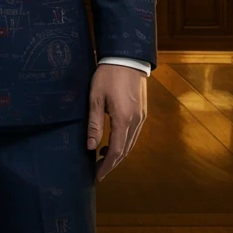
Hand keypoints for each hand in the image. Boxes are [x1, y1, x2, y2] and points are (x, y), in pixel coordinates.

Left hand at [87, 62, 146, 181]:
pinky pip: (134, 134)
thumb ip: (94, 124)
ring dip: (119, 154)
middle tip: (98, 170)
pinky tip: (114, 141)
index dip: (107, 165)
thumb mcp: (95, 98)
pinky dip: (125, 143)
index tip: (98, 175)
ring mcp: (141, 117)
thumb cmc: (108, 76)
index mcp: (123, 119)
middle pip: (126, 150)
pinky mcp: (142, 111)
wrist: (127, 58)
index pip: (117, 151)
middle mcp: (136, 121)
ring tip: (102, 157)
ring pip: (131, 143)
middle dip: (112, 163)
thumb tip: (90, 146)